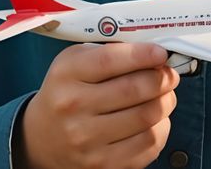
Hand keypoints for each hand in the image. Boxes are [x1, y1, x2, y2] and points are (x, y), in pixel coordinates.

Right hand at [15, 42, 178, 168]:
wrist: (41, 138)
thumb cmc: (65, 94)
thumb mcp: (74, 64)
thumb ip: (110, 53)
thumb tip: (153, 52)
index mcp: (66, 75)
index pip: (111, 60)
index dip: (144, 55)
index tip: (161, 53)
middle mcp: (73, 107)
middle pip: (135, 89)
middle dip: (162, 79)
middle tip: (169, 75)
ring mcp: (87, 139)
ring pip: (147, 117)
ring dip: (165, 103)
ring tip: (164, 96)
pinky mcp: (102, 164)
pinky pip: (148, 145)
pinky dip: (160, 128)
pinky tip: (155, 120)